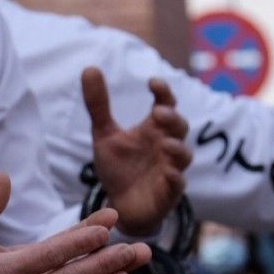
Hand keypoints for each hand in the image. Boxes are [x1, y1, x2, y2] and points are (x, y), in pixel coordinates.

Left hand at [84, 68, 190, 236]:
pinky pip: (178, 184)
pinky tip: (168, 173)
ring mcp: (170, 169)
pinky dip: (175, 178)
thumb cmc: (119, 167)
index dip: (164, 92)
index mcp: (153, 129)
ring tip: (164, 143)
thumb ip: (98, 104)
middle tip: (159, 113)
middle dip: (173, 118)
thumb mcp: (104, 134)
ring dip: (177, 148)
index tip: (152, 83)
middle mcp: (166, 145)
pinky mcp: (168, 192)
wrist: (120, 205)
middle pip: (180, 127)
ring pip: (184, 155)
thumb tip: (89, 67)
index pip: (166, 104)